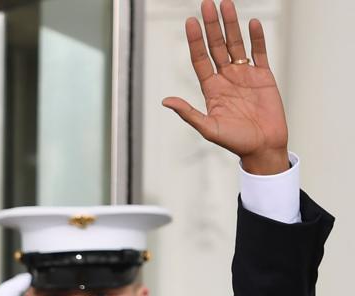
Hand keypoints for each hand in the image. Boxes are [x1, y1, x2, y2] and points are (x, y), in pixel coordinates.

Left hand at [163, 0, 288, 174]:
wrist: (263, 147)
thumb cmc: (235, 142)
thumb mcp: (208, 128)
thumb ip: (188, 113)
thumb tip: (166, 101)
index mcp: (211, 89)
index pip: (200, 59)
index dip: (195, 41)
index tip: (190, 22)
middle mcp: (226, 78)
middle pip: (217, 46)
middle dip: (212, 25)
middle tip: (206, 4)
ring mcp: (245, 75)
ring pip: (236, 44)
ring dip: (231, 25)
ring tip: (226, 4)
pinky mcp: (264, 76)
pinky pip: (260, 52)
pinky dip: (257, 38)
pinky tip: (252, 23)